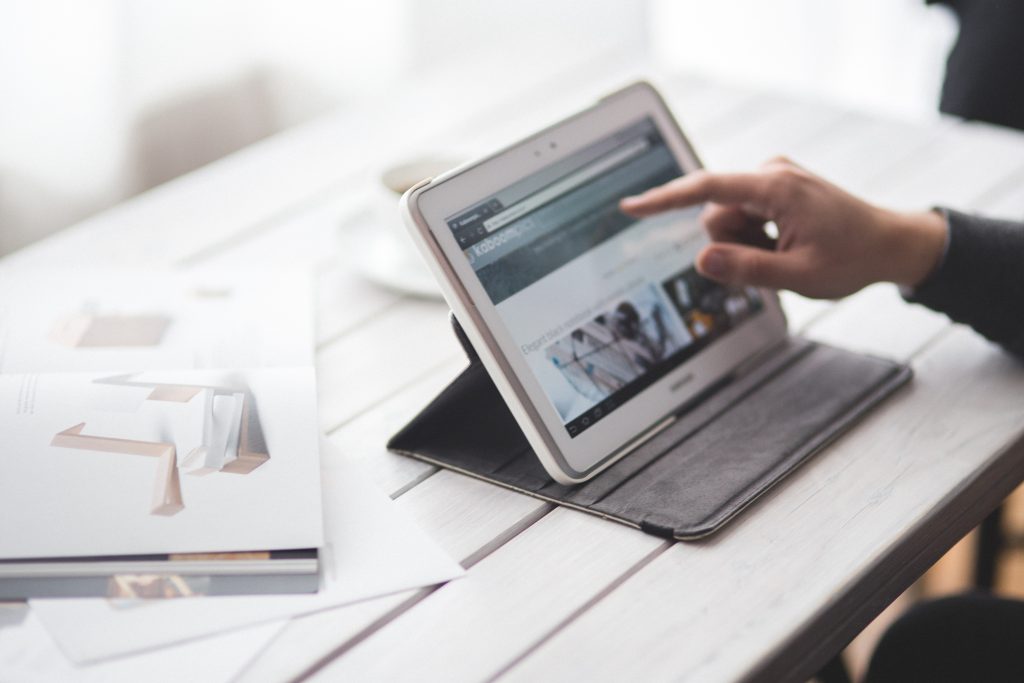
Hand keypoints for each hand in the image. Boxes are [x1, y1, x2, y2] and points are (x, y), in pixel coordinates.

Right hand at [619, 157, 947, 298]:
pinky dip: (755, 236)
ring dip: (744, 243)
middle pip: (715, 213)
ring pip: (728, 218)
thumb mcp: (799, 275)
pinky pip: (744, 215)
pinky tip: (785, 244)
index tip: (631, 207)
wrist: (891, 243)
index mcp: (776, 188)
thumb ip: (747, 268)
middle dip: (730, 243)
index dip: (663, 200)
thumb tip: (701, 261)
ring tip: (784, 253)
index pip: (705, 190)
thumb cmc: (853, 258)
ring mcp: (774, 178)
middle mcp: (771, 173)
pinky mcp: (777, 188)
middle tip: (772, 260)